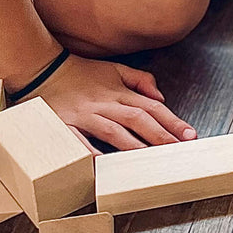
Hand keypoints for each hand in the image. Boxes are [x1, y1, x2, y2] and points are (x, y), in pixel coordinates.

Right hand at [22, 55, 196, 151]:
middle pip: (138, 120)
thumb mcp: (115, 69)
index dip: (172, 122)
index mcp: (119, 92)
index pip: (152, 107)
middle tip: (178, 152)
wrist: (42, 68)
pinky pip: (77, 140)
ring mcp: (84, 115)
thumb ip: (141, 80)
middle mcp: (105, 103)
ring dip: (133, 146)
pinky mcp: (63, 125)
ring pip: (113, 131)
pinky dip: (89, 151)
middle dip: (160, 136)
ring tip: (149, 161)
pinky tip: (101, 163)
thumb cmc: (82, 74)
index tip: (190, 136)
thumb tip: (161, 96)